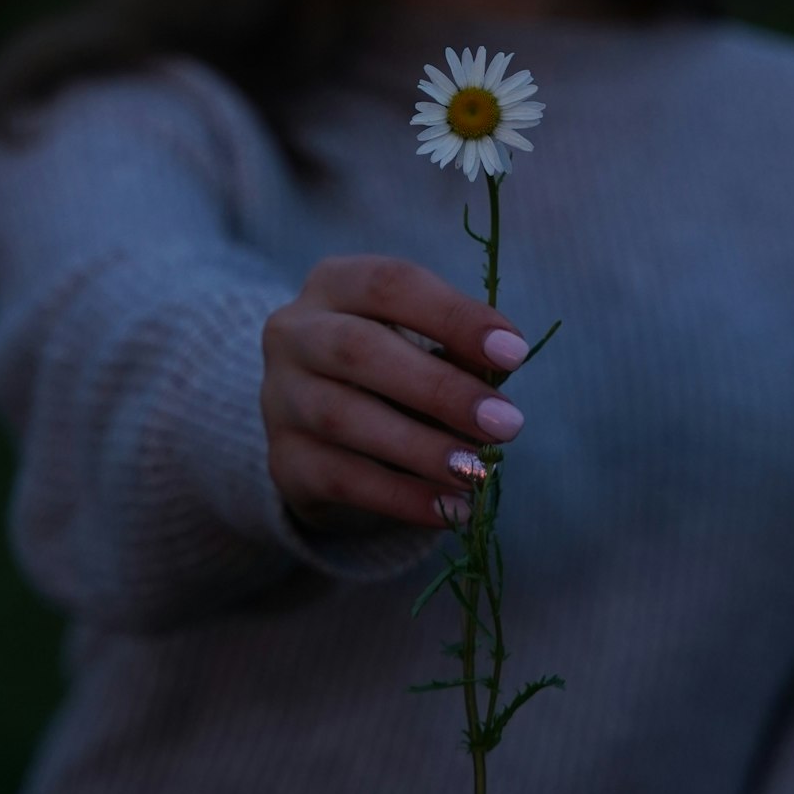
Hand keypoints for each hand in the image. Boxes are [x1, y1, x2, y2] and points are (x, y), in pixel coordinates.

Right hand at [261, 255, 529, 531]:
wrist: (322, 428)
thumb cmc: (390, 367)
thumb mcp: (422, 341)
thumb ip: (459, 346)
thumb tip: (503, 359)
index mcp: (335, 283)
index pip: (390, 284)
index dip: (453, 315)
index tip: (514, 352)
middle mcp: (294, 332)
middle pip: (358, 350)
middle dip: (439, 388)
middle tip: (506, 423)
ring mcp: (279, 397)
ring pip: (342, 418)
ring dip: (420, 448)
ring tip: (478, 471)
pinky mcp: (284, 460)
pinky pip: (341, 479)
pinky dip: (401, 497)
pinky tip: (450, 509)